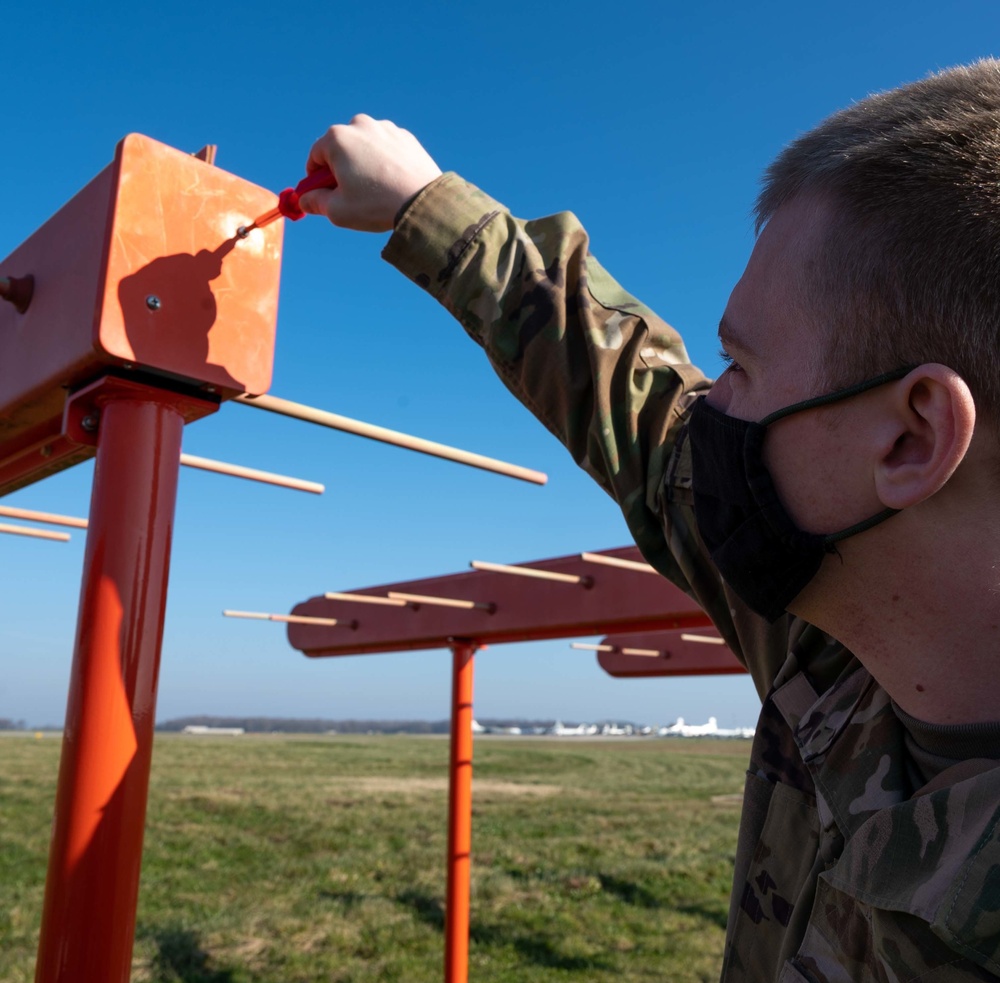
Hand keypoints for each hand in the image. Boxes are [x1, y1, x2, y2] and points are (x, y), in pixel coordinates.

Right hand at [298, 115, 442, 231]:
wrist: (423, 202)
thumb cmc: (376, 205)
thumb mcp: (338, 211)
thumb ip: (315, 202)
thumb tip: (304, 200)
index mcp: (337, 138)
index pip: (315, 157)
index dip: (315, 178)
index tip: (322, 193)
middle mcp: (359, 124)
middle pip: (340, 148)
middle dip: (340, 169)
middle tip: (350, 194)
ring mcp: (385, 128)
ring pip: (364, 147)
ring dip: (363, 163)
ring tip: (375, 189)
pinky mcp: (405, 137)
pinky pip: (386, 149)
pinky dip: (384, 162)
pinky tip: (391, 182)